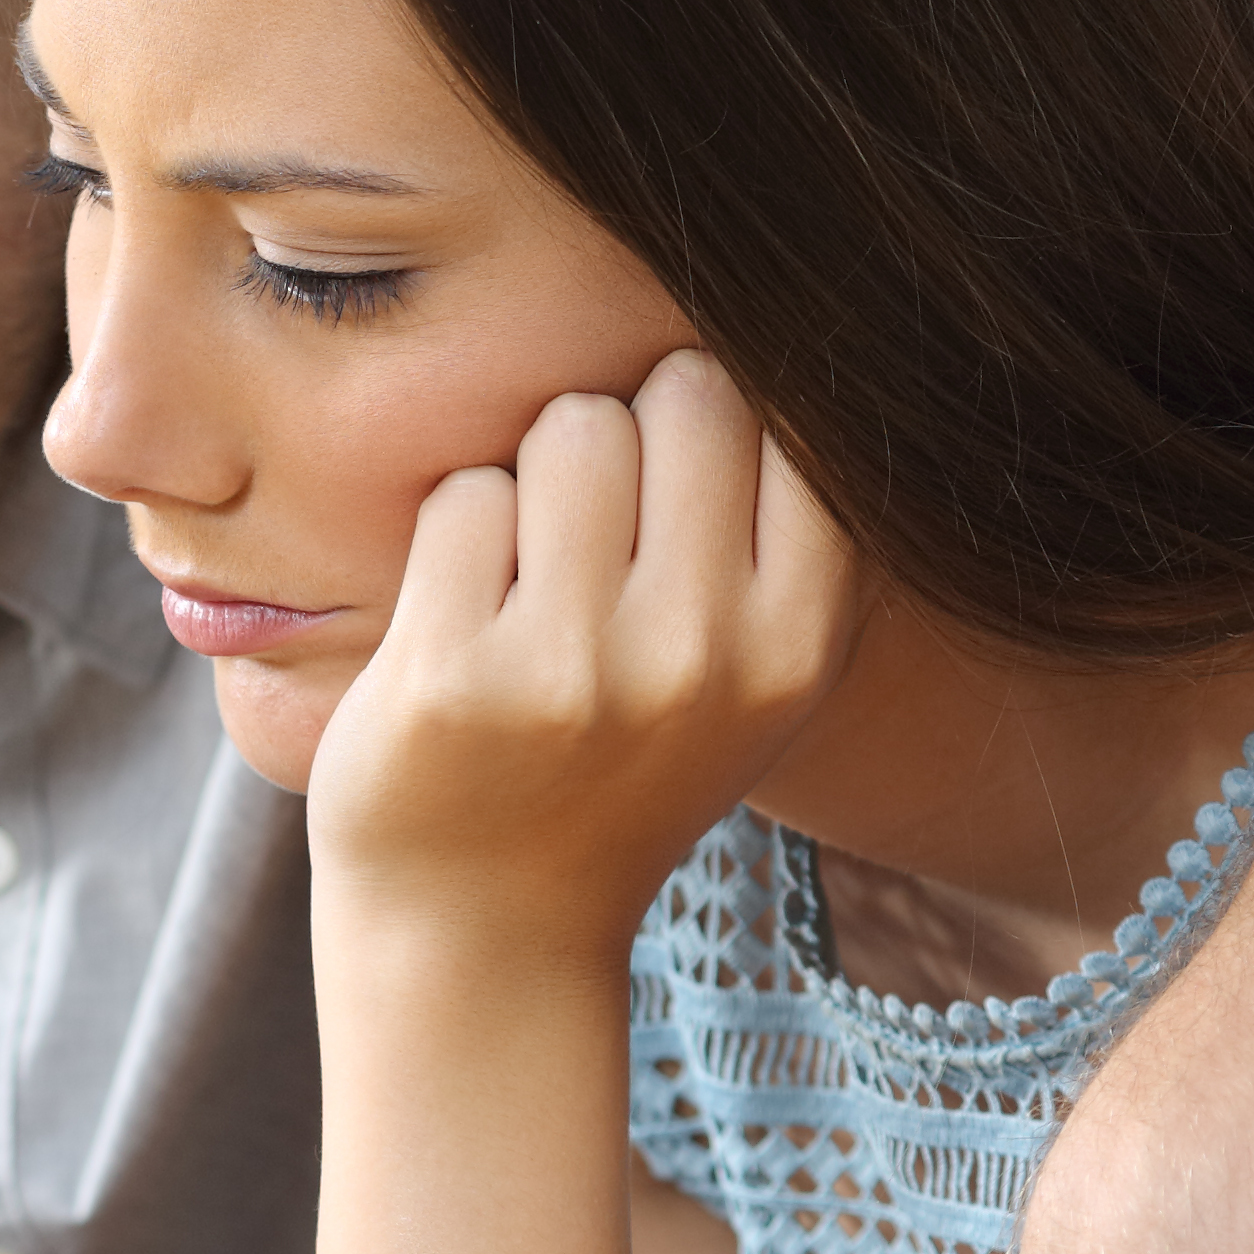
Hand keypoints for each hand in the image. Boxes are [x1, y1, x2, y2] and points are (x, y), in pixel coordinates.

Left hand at [301, 351, 857, 944]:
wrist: (482, 928)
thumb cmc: (613, 763)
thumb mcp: (747, 670)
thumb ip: (773, 526)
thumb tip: (787, 325)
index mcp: (802, 639)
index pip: (790, 416)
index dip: (717, 429)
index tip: (677, 499)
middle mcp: (709, 653)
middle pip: (682, 394)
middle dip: (627, 433)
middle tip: (591, 537)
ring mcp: (580, 668)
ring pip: (570, 427)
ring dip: (534, 475)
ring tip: (527, 576)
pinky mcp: (457, 677)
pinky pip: (464, 496)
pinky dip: (451, 534)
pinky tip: (460, 619)